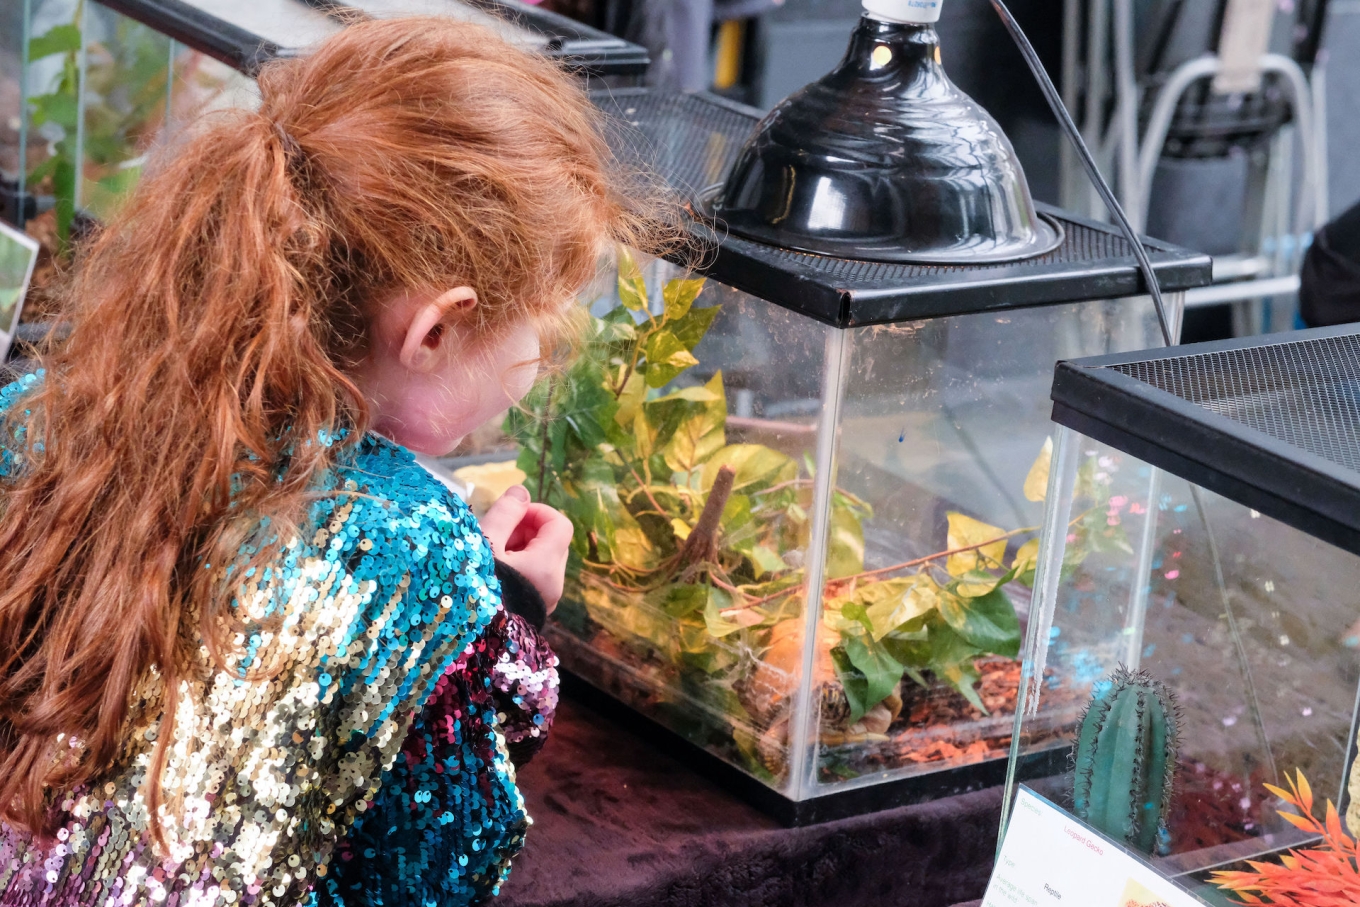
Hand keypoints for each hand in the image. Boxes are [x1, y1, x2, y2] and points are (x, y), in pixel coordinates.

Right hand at [479, 485, 572, 611]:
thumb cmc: (471, 588)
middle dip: (526, 529)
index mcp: (546, 565)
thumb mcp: (484, 544)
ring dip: (521, 548)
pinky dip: (520, 568)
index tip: (509, 514)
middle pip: (553, 541)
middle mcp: (554, 584)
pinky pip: (535, 578)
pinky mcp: (534, 611)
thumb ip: (505, 514)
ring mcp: (546, 600)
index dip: (536, 512)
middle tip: (496, 534)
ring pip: (543, 560)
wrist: (464, 642)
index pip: (560, 524)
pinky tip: (493, 574)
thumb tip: (522, 492)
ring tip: (490, 554)